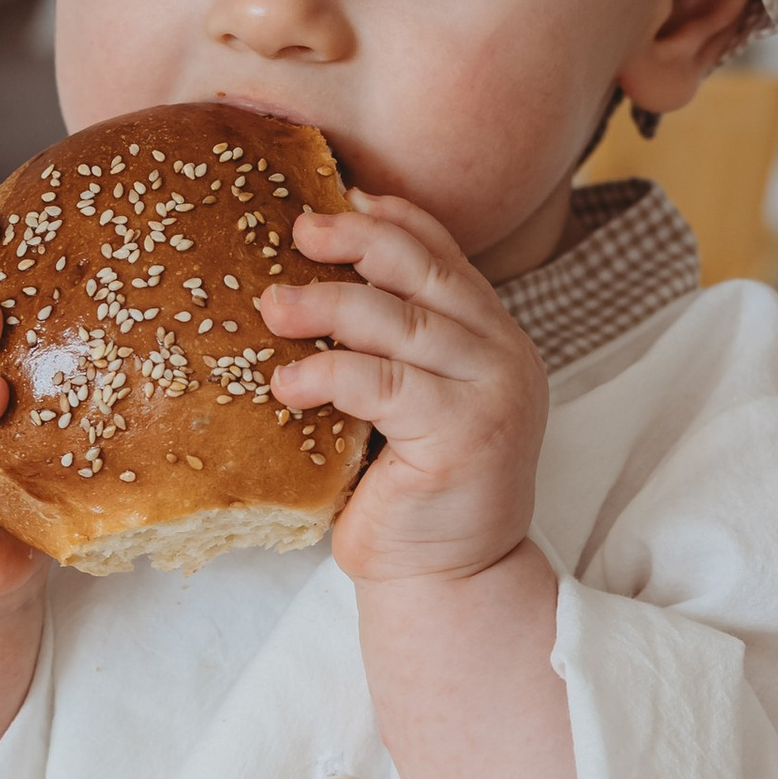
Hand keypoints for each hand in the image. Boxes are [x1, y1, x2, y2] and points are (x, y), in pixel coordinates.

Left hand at [260, 192, 547, 584]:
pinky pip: (383, 382)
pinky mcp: (465, 433)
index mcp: (494, 339)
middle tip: (298, 230)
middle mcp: (506, 355)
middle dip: (358, 239)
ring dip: (327, 303)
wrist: (448, 583)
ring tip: (271, 305)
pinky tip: (287, 383)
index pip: (447, 256)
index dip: (393, 219)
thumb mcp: (403, 408)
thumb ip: (388, 351)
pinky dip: (328, 372)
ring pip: (400, 320)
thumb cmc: (409, 498)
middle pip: (427, 271)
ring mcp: (493, 392)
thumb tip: (301, 287)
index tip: (338, 195)